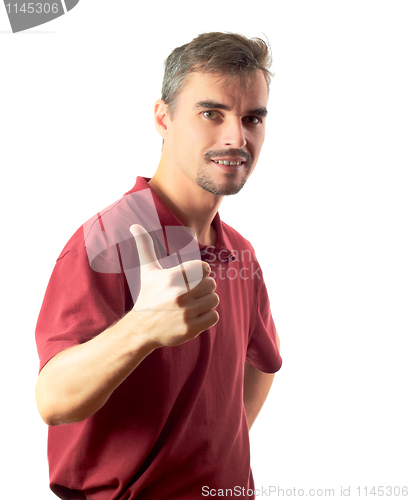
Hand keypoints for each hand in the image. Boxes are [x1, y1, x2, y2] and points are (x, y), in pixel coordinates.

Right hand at [129, 224, 219, 346]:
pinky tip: (193, 317)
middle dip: (203, 288)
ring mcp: (185, 312)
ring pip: (214, 300)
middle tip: (190, 294)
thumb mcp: (147, 271)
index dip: (202, 272)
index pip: (203, 268)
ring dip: (206, 303)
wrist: (140, 330)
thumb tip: (134, 224)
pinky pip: (214, 316)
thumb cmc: (148, 296)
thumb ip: (145, 246)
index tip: (193, 278)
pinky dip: (207, 317)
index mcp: (171, 277)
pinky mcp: (191, 328)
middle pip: (211, 284)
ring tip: (191, 306)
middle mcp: (179, 293)